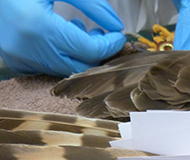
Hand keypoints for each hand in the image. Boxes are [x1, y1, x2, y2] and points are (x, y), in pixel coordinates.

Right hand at [0, 0, 125, 76]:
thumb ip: (92, 4)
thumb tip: (116, 26)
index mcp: (39, 27)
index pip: (90, 50)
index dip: (109, 45)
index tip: (119, 36)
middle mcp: (29, 50)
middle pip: (80, 67)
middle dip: (97, 54)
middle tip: (103, 35)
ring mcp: (20, 59)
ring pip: (65, 70)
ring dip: (80, 55)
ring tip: (79, 30)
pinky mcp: (16, 61)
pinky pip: (49, 68)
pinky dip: (63, 57)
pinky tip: (61, 36)